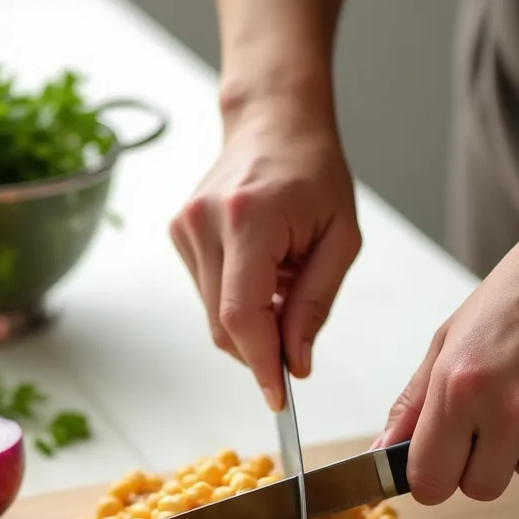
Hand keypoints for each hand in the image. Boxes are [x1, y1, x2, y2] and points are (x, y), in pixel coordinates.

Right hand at [169, 99, 360, 409]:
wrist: (274, 122)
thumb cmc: (314, 174)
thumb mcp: (339, 240)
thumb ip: (314, 305)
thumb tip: (294, 363)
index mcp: (250, 219)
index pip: (243, 314)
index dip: (259, 363)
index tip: (278, 397)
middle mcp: (206, 222)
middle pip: (224, 323)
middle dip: (260, 349)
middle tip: (294, 344)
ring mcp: (185, 227)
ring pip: (214, 315)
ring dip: (252, 321)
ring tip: (283, 283)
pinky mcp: (178, 232)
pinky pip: (207, 293)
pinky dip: (237, 300)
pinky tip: (260, 270)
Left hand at [379, 208, 518, 503]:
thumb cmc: (506, 303)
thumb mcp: (444, 345)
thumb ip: (411, 407)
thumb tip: (381, 452)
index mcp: (458, 388)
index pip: (429, 481)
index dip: (427, 477)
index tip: (430, 461)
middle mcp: (504, 409)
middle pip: (474, 489)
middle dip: (468, 468)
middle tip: (473, 428)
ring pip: (513, 477)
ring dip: (506, 456)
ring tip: (509, 407)